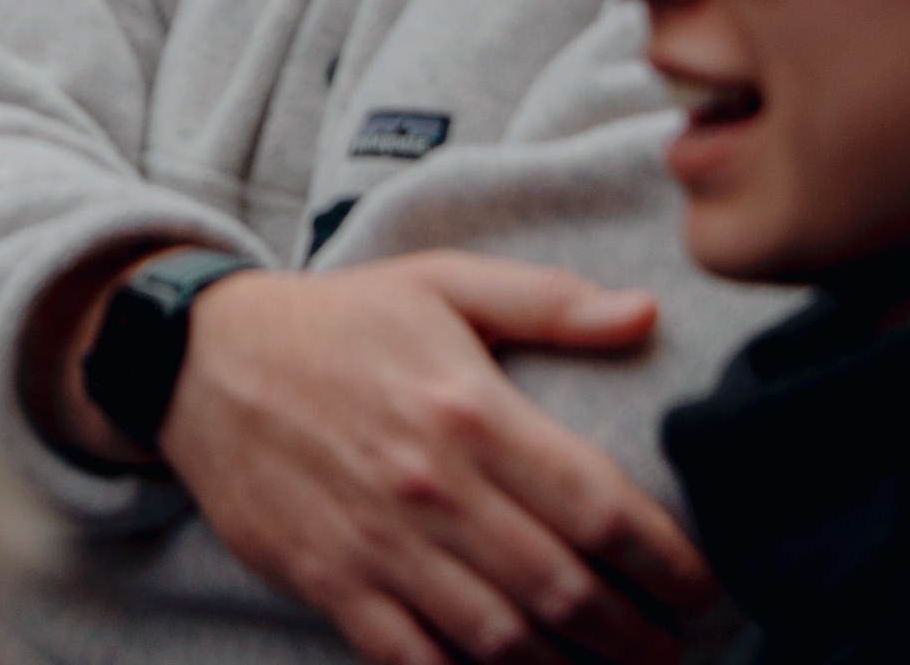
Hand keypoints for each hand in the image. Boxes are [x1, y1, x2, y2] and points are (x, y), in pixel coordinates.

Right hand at [157, 254, 712, 664]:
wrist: (201, 361)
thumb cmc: (337, 320)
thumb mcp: (441, 283)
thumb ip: (548, 301)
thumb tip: (645, 316)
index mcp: (471, 408)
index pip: (600, 506)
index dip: (670, 561)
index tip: (708, 587)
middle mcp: (433, 486)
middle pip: (566, 589)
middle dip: (641, 634)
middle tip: (682, 648)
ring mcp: (380, 544)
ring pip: (503, 640)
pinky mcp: (332, 584)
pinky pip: (418, 662)